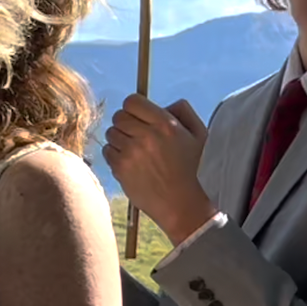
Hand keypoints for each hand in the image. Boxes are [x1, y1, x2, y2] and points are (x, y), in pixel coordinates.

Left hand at [103, 95, 215, 242]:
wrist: (182, 204)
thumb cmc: (193, 169)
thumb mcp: (199, 135)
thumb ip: (183, 112)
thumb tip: (165, 104)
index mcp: (166, 124)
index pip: (132, 101)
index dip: (133, 107)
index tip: (139, 117)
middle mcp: (146, 135)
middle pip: (118, 116)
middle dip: (126, 123)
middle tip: (137, 135)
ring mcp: (131, 152)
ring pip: (111, 133)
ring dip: (120, 139)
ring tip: (136, 151)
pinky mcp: (120, 168)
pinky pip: (107, 151)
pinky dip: (115, 155)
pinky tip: (131, 163)